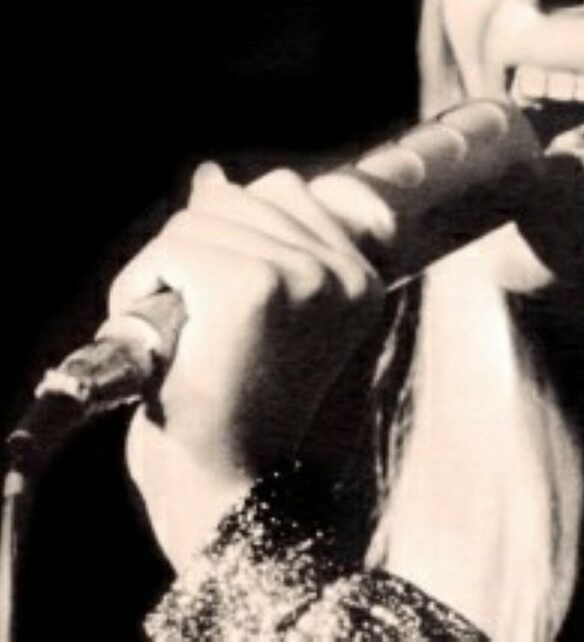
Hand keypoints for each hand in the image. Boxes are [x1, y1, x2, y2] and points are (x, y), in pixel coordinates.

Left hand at [109, 162, 386, 568]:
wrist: (231, 485)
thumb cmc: (241, 405)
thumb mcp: (264, 312)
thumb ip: (252, 239)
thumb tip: (211, 175)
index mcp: (361, 278)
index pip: (287, 189)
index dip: (234, 229)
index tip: (220, 293)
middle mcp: (343, 271)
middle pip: (241, 196)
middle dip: (195, 246)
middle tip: (190, 318)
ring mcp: (303, 276)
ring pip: (201, 218)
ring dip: (166, 267)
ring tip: (176, 325)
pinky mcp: (254, 288)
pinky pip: (175, 247)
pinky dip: (144, 282)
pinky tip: (163, 330)